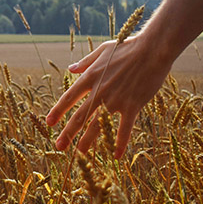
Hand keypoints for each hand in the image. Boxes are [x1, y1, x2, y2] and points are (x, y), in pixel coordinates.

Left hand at [45, 34, 169, 158]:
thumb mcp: (102, 51)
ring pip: (97, 125)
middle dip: (68, 133)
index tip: (49, 123)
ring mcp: (115, 100)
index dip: (58, 111)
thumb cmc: (127, 48)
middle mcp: (99, 91)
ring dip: (87, 141)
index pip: (68, 98)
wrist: (153, 49)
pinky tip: (115, 155)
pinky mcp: (132, 105)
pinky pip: (124, 128)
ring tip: (80, 154)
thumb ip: (85, 62)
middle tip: (59, 146)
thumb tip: (70, 69)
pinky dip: (120, 143)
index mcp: (90, 77)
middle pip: (79, 116)